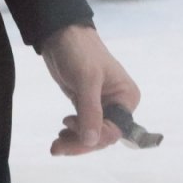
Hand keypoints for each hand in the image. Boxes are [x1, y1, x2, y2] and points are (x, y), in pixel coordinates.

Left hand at [38, 23, 140, 156]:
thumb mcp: (86, 80)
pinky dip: (72, 134)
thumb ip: (90, 111)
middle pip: (102, 135)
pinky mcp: (86, 104)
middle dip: (80, 143)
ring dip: (74, 141)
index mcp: (126, 97)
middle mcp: (118, 104)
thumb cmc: (79, 52)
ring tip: (55, 145)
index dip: (94, 135)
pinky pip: (83, 127)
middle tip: (55, 148)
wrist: (60, 34)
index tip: (70, 124)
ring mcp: (102, 105)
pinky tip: (61, 134)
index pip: (114, 130)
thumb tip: (92, 142)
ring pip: (91, 134)